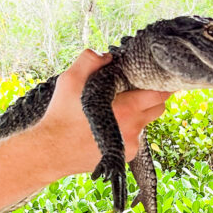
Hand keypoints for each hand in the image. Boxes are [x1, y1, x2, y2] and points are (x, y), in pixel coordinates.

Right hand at [40, 50, 170, 173]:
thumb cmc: (60, 115)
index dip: (160, 83)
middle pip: (158, 108)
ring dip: (139, 113)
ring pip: (147, 122)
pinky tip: (111, 124)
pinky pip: (136, 137)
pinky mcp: (126, 155)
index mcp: (126, 109)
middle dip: (152, 97)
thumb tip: (108, 56)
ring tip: (118, 107)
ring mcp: (131, 144)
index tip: (153, 77)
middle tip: (137, 89)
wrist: (51, 151)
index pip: (160, 94)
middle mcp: (133, 128)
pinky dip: (129, 129)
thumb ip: (90, 60)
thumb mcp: (70, 80)